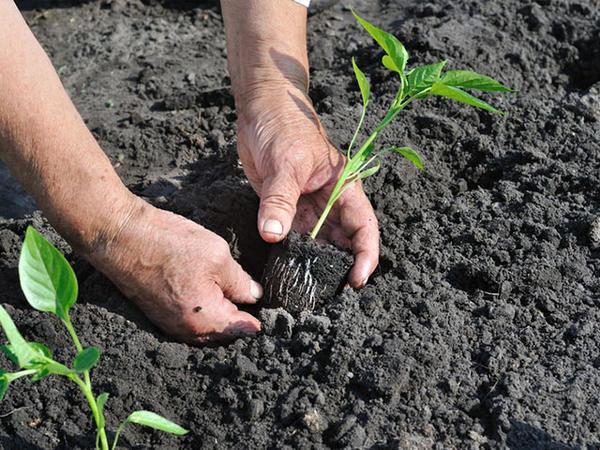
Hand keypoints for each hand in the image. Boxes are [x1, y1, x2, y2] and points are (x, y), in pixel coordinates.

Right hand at [88, 197, 261, 343]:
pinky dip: (205, 311)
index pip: (244, 330)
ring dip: (223, 315)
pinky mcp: (160, 314)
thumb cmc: (168, 243)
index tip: (273, 310)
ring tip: (236, 293)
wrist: (120, 236)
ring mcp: (171, 325)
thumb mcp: (217, 256)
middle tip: (257, 298)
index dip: (261, 318)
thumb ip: (241, 281)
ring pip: (208, 328)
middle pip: (226, 333)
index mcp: (206, 320)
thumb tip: (255, 295)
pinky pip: (191, 320)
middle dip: (242, 318)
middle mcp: (187, 331)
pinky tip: (211, 291)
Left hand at [236, 83, 379, 287]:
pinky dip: (291, 254)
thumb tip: (273, 235)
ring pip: (318, 244)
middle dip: (340, 267)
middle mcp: (330, 202)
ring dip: (314, 264)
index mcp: (345, 187)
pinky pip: (293, 237)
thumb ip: (279, 200)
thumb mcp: (285, 162)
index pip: (364, 228)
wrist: (261, 109)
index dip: (366, 256)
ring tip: (306, 289)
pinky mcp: (287, 209)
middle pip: (344, 242)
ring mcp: (309, 207)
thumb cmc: (283, 126)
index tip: (356, 281)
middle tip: (326, 294)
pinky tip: (285, 271)